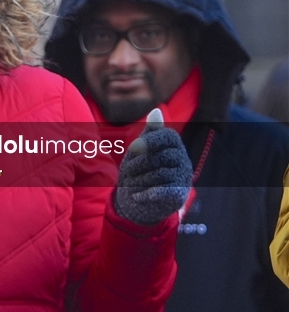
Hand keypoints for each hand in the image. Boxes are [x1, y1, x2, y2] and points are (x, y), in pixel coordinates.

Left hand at [114, 109, 192, 225]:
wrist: (138, 200)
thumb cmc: (139, 170)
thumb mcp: (140, 150)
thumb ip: (149, 132)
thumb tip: (156, 111)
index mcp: (173, 145)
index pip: (169, 136)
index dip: (151, 141)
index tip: (133, 148)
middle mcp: (183, 160)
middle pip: (160, 157)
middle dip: (138, 164)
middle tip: (128, 172)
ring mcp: (184, 177)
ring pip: (160, 174)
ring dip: (140, 180)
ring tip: (133, 184)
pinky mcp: (180, 194)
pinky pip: (164, 191)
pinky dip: (146, 194)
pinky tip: (137, 196)